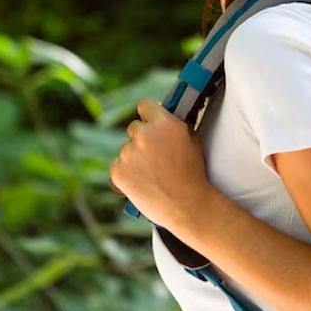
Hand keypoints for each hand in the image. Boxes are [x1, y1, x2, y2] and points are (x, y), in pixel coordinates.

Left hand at [109, 98, 212, 236]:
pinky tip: (143, 183)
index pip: (145, 105)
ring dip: (135, 158)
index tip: (150, 121)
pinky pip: (118, 167)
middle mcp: (144, 134)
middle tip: (156, 156)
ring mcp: (128, 153)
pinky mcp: (117, 171)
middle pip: (134, 128)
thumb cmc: (193, 174)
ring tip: (153, 175)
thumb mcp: (191, 140)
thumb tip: (165, 117)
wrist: (188, 205)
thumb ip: (175, 125)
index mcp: (164, 123)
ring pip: (126, 149)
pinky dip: (126, 175)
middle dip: (142, 139)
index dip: (148, 114)